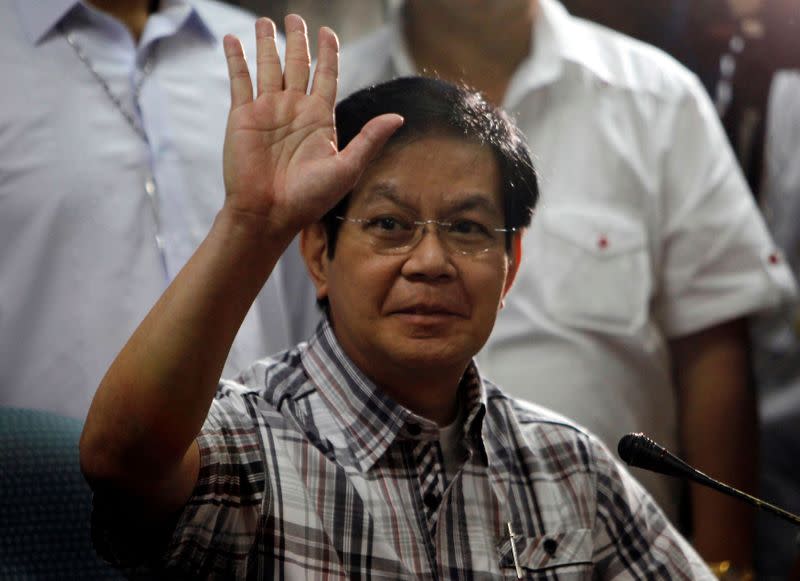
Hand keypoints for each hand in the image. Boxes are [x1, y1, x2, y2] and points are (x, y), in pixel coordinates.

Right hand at [221, 15, 402, 236]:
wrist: (269, 215)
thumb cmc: (309, 199)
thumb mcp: (346, 168)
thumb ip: (369, 140)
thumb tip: (398, 118)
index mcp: (319, 119)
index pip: (326, 76)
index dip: (327, 53)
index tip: (327, 32)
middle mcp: (294, 110)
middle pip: (297, 64)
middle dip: (297, 40)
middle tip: (295, 17)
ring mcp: (267, 111)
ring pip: (268, 66)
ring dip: (267, 43)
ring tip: (265, 21)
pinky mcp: (243, 116)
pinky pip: (239, 80)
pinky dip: (236, 58)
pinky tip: (233, 39)